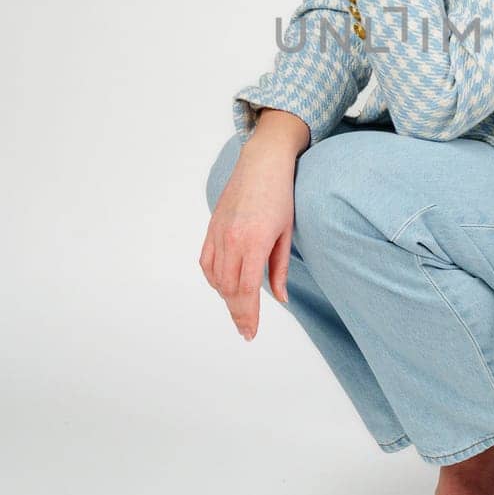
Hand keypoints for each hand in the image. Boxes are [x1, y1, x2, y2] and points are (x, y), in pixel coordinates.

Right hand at [198, 143, 296, 340]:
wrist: (262, 162)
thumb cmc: (281, 194)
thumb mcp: (286, 233)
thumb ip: (279, 268)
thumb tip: (281, 298)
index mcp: (253, 241)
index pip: (246, 290)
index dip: (248, 315)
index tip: (250, 332)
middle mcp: (231, 239)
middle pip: (229, 289)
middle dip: (237, 313)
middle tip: (245, 330)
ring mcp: (218, 233)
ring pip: (216, 278)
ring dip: (226, 298)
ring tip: (239, 310)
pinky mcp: (211, 228)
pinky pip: (206, 262)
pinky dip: (213, 279)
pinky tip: (224, 287)